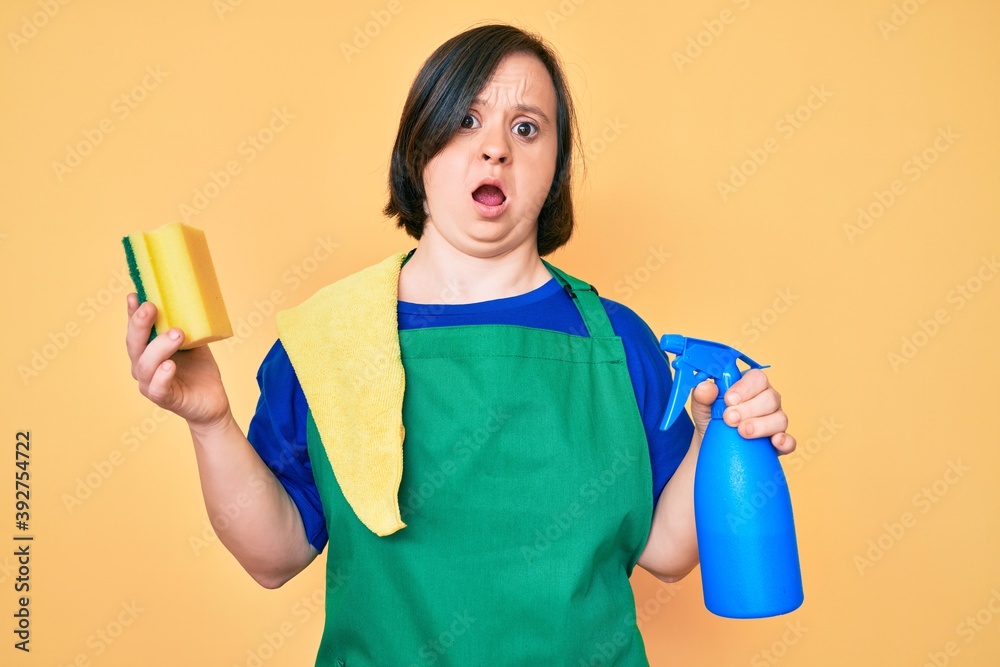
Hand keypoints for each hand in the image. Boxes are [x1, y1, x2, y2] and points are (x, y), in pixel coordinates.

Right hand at [125, 293, 231, 429]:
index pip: (136, 329)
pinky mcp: (165, 399)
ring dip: (159, 347)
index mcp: (147, 350)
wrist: (212, 401)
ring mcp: (150, 384)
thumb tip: (187, 297)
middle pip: (133, 344)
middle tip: (151, 307)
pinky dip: (162, 375)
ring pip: (145, 365)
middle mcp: (142, 366)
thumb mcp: (194, 342)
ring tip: (177, 334)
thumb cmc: (199, 370)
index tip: (134, 295)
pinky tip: (170, 365)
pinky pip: (158, 388)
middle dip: (139, 324)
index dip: (132, 313)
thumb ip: (186, 324)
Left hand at [689, 369, 794, 454]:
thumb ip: (702, 395)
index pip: (757, 378)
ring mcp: (776, 421)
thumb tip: (706, 387)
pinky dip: (784, 441)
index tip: (729, 400)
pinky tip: (774, 442)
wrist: (713, 449)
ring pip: (780, 419)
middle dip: (749, 409)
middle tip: (729, 419)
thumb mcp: (702, 407)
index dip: (745, 388)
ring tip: (742, 432)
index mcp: (750, 386)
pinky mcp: (779, 443)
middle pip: (770, 398)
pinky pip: (790, 441)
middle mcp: (767, 401)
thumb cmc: (711, 421)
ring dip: (761, 425)